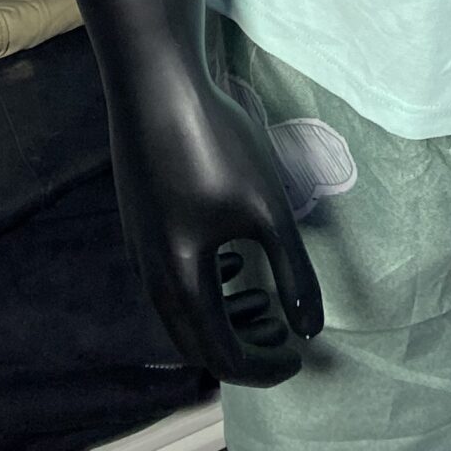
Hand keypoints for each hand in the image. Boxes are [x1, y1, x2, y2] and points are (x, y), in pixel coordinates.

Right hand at [106, 54, 324, 385]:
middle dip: (242, 348)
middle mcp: (152, 275)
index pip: (223, 355)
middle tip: (282, 334)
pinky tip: (234, 259)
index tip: (298, 357)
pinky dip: (206, 287)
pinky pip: (172, 278)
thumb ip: (292, 271)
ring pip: (180, 310)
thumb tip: (310, 328)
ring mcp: (140, 247)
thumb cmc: (217, 144)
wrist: (156, 85)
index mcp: (182, 283)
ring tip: (262, 300)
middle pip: (195, 342)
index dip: (264, 366)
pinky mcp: (141, 220)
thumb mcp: (267, 209)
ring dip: (222, 316)